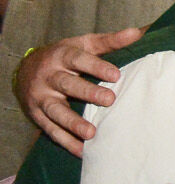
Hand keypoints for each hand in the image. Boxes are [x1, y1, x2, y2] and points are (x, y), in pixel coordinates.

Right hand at [16, 28, 141, 155]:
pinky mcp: (37, 115)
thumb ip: (110, 41)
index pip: (78, 59)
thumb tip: (140, 32)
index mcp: (61, 56)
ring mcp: (41, 97)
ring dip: (73, 123)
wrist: (26, 69)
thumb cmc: (65, 57)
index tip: (116, 74)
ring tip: (91, 134)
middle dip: (87, 93)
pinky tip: (83, 151)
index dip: (96, 66)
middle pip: (67, 84)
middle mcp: (49, 76)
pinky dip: (66, 142)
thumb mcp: (84, 45)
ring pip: (56, 111)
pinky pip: (51, 131)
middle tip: (110, 100)